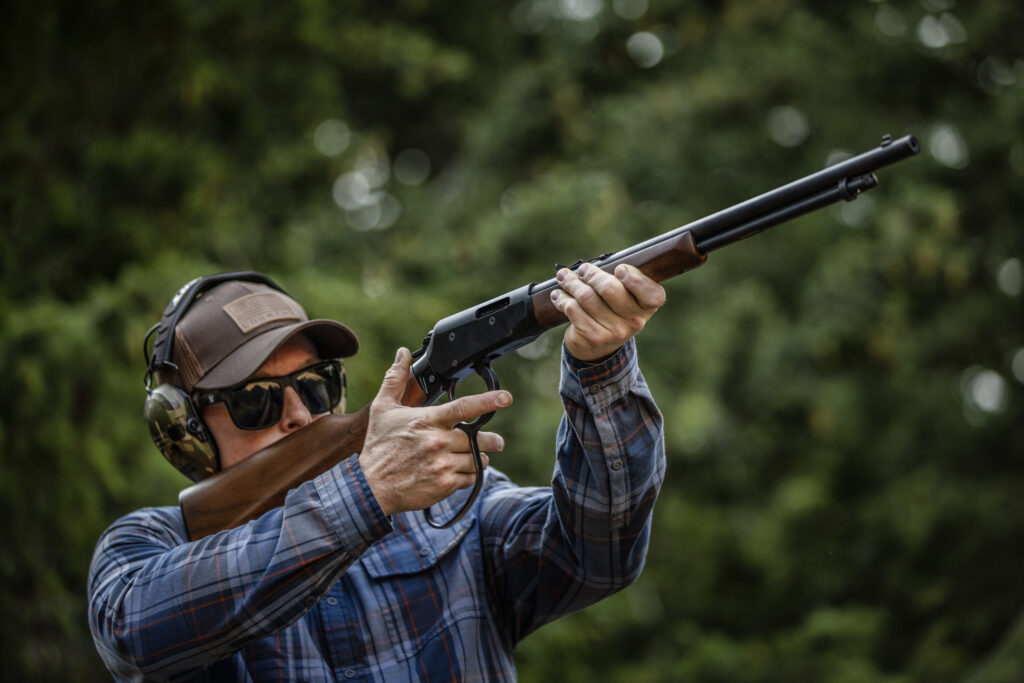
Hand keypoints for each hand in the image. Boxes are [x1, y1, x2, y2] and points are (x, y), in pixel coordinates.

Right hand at [359, 348, 512, 515]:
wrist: (371, 487)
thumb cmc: (378, 446)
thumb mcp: (383, 409)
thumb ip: (396, 379)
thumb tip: (402, 353)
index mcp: (427, 420)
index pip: (463, 407)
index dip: (488, 401)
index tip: (506, 398)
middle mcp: (438, 442)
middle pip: (478, 439)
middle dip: (489, 441)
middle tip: (493, 442)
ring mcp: (442, 465)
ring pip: (477, 460)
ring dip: (478, 459)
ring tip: (468, 458)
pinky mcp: (445, 485)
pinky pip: (471, 479)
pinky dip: (469, 476)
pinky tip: (456, 472)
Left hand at [550, 263, 665, 361]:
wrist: (599, 347)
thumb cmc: (612, 309)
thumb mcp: (625, 295)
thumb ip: (620, 279)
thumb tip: (589, 266)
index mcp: (648, 307)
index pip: (651, 293)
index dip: (634, 278)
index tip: (619, 269)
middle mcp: (635, 322)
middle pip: (609, 288)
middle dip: (591, 274)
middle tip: (582, 269)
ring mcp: (614, 332)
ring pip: (586, 296)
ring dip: (571, 283)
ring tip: (563, 277)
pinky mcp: (593, 338)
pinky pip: (573, 309)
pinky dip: (562, 299)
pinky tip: (558, 295)